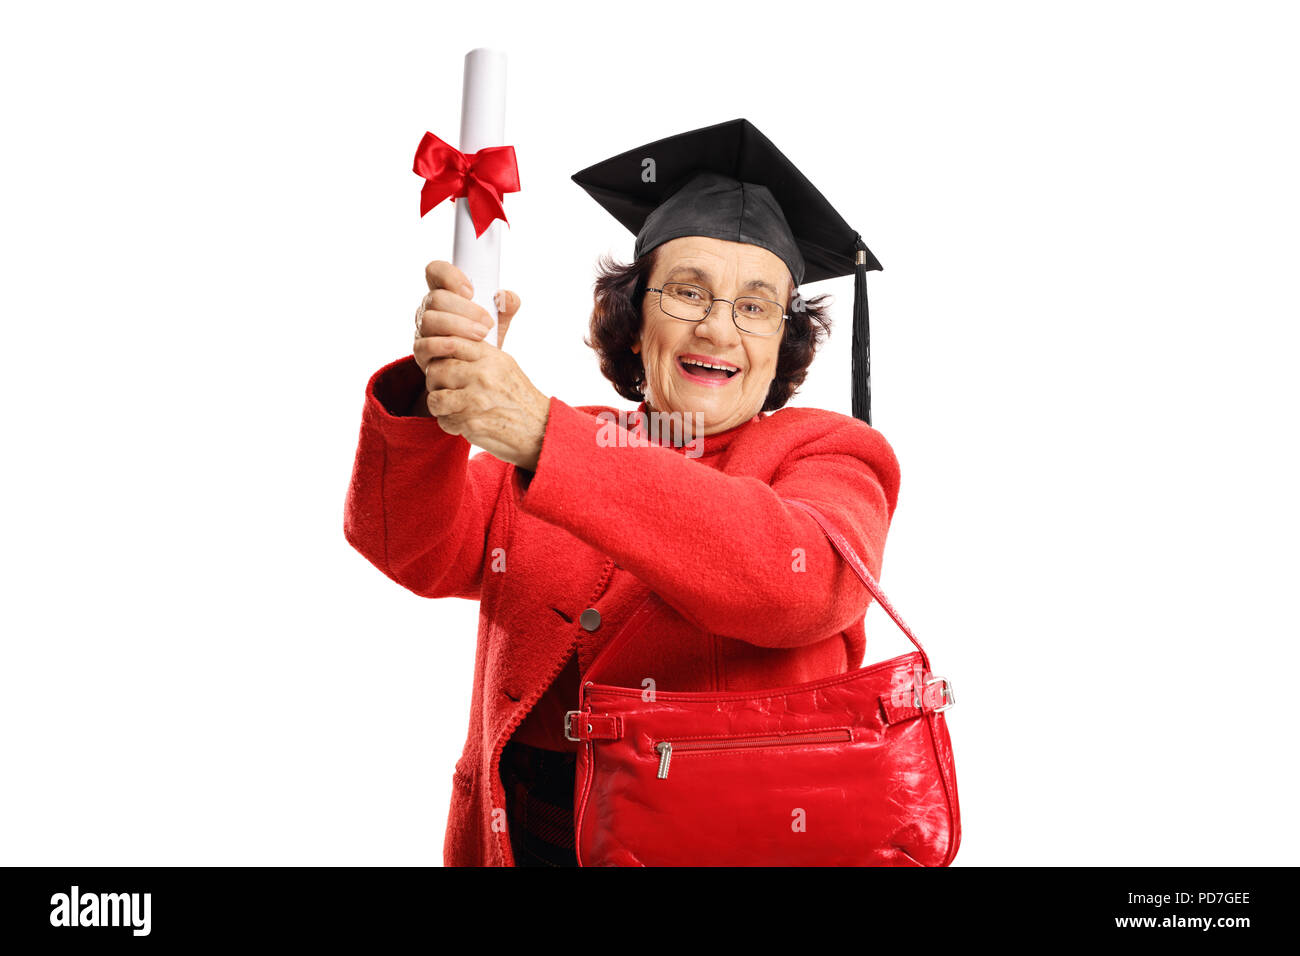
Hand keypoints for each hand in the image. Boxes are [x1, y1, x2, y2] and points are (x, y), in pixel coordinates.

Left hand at [412, 260, 548, 468]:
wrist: (539, 431)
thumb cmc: (518, 398)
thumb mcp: (505, 366)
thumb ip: (480, 352)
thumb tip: (450, 338)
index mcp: (491, 357)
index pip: (452, 342)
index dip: (441, 353)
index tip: (445, 364)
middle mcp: (484, 375)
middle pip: (437, 369)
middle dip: (436, 381)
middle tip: (445, 388)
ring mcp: (477, 399)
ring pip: (435, 396)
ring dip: (439, 404)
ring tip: (451, 406)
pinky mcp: (472, 422)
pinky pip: (443, 420)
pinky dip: (447, 423)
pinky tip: (460, 422)